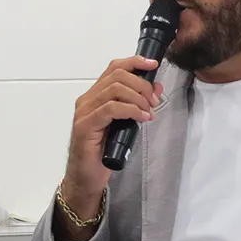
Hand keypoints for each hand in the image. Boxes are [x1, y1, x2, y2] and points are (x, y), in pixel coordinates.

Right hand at [54, 57, 163, 240]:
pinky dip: (131, 110)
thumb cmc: (103, 153)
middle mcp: (87, 100)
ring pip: (114, 89)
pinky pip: (111, 108)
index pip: (114, 68)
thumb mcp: (126, 124)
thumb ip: (137, 106)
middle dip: (141, 85)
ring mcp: (84, 112)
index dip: (134, 62)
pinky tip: (143, 118)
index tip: (153, 65)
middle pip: (117, 75)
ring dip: (138, 98)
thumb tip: (156, 89)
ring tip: (149, 112)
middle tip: (154, 101)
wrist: (86, 177)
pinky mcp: (85, 126)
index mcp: (95, 96)